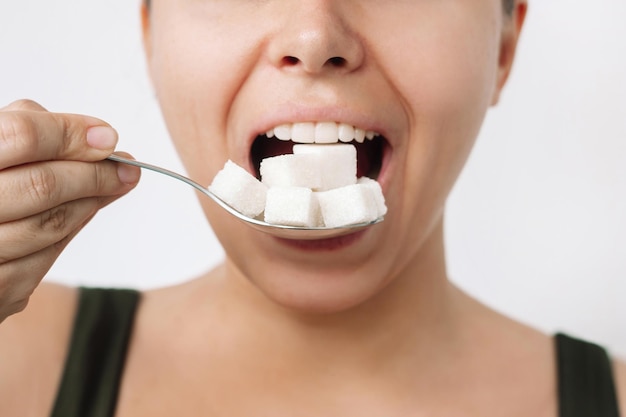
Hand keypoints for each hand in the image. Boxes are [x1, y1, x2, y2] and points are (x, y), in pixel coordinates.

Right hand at [0, 100, 140, 322]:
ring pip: (49, 225)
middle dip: (94, 175)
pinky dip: (69, 232)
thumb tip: (93, 136)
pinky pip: (41, 261)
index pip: (21, 135)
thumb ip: (19, 133)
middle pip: (42, 185)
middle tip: (127, 168)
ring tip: (115, 186)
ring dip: (91, 203)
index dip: (71, 133)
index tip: (108, 136)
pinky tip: (84, 212)